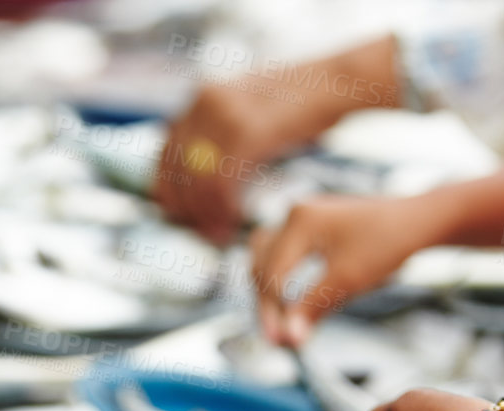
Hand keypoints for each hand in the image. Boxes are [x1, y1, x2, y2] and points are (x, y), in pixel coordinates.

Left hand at [154, 84, 313, 244]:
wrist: (336, 81)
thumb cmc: (301, 102)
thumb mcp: (251, 109)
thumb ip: (224, 133)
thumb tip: (206, 173)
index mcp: (203, 96)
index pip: (166, 151)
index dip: (169, 189)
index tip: (180, 215)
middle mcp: (206, 101)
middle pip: (178, 169)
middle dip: (185, 208)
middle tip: (199, 233)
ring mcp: (224, 114)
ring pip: (197, 180)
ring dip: (205, 215)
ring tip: (217, 236)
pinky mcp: (246, 131)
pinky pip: (221, 182)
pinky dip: (223, 209)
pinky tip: (231, 224)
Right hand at [250, 193, 453, 345]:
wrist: (418, 221)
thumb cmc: (389, 244)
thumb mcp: (349, 279)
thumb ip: (313, 306)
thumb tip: (289, 339)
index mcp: (301, 220)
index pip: (272, 274)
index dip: (273, 312)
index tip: (281, 342)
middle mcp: (295, 213)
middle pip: (261, 264)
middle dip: (267, 304)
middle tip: (278, 339)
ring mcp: (301, 217)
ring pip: (264, 256)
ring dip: (267, 288)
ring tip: (278, 320)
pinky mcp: (310, 225)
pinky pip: (281, 251)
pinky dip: (279, 276)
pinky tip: (287, 299)